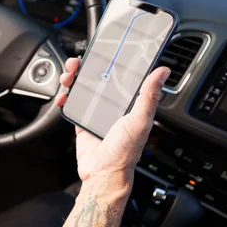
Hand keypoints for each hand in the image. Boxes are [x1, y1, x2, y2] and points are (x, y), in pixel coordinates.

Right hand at [55, 58, 170, 185]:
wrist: (103, 173)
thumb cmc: (125, 151)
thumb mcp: (140, 119)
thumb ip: (149, 95)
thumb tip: (163, 72)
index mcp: (130, 103)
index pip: (120, 75)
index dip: (110, 62)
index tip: (101, 53)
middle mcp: (113, 106)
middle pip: (96, 79)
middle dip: (85, 68)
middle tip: (77, 63)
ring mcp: (96, 113)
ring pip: (82, 89)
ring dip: (72, 80)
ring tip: (67, 77)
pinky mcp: (82, 122)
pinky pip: (72, 105)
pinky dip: (65, 98)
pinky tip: (63, 96)